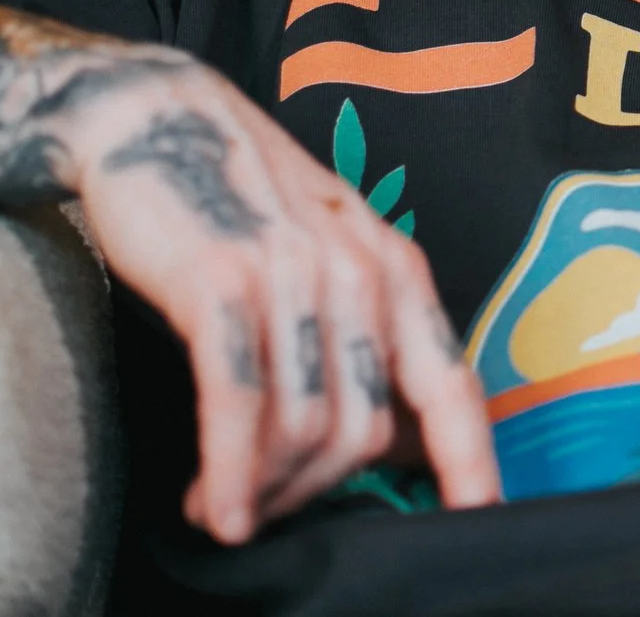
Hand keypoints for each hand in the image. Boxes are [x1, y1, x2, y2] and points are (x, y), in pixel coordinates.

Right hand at [50, 53, 502, 541]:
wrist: (157, 118)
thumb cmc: (240, 200)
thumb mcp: (327, 256)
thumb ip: (365, 337)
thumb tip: (398, 442)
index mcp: (395, 269)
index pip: (452, 384)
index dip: (472, 462)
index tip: (483, 520)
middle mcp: (358, 272)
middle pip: (364, 430)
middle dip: (315, 491)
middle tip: (267, 510)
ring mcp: (293, 274)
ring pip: (304, 427)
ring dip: (263, 488)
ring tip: (222, 504)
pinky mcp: (221, 282)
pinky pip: (239, 403)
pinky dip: (229, 472)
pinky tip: (214, 510)